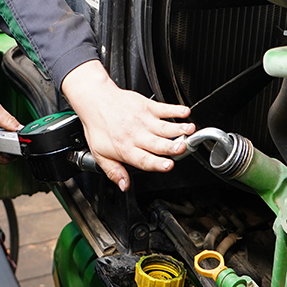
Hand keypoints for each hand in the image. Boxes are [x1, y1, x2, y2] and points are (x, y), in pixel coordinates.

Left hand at [61, 60, 193, 190]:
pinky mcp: (147, 106)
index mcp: (126, 149)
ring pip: (165, 127)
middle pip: (158, 143)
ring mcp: (143, 120)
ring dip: (179, 128)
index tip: (168, 165)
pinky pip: (165, 108)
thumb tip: (124, 186)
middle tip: (183, 148)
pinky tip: (185, 112)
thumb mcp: (100, 155)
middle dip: (172, 146)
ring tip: (191, 130)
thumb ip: (114, 172)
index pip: (144, 159)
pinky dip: (176, 110)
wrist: (96, 100)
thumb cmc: (99, 126)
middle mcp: (137, 135)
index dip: (158, 163)